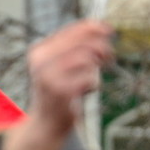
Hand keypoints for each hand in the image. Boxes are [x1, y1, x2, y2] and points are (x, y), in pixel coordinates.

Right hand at [27, 19, 114, 134]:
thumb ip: (76, 47)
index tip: (109, 29)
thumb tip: (102, 27)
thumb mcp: (60, 64)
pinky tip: (86, 90)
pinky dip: (94, 83)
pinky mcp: (61, 92)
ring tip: (94, 76)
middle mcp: (41, 61)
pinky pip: (89, 78)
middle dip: (102, 47)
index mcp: (39, 50)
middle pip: (83, 43)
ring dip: (97, 67)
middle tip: (109, 56)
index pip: (72, 30)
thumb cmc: (60, 89)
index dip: (94, 28)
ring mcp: (49, 76)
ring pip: (87, 59)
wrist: (46, 122)